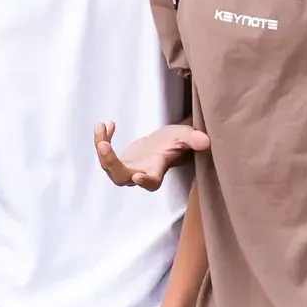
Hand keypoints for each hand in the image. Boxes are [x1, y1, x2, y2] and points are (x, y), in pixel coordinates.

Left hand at [94, 121, 208, 190]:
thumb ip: (193, 140)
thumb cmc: (176, 142)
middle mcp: (138, 175)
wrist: (163, 143)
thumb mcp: (185, 137)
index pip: (150, 182)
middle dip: (110, 162)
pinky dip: (102, 138)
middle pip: (120, 177)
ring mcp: (125, 169)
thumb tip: (205, 141)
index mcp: (156, 173)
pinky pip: (104, 152)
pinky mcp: (117, 161)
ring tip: (100, 126)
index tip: (138, 175)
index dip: (144, 181)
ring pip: (107, 165)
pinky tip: (108, 124)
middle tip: (103, 145)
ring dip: (100, 146)